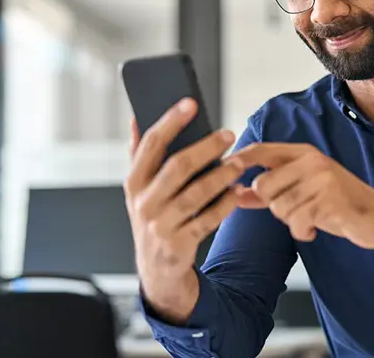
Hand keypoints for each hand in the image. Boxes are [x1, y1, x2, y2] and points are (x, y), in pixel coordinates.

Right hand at [123, 98, 244, 320]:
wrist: (156, 270)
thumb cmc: (154, 218)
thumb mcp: (140, 189)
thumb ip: (139, 155)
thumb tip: (136, 118)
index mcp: (134, 183)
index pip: (151, 145)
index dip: (171, 121)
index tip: (191, 103)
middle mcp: (143, 203)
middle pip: (177, 167)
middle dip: (205, 148)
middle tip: (228, 134)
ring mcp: (160, 225)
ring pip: (196, 193)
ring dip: (221, 176)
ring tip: (239, 163)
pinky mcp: (179, 244)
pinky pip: (208, 219)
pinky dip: (225, 204)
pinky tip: (238, 191)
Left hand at [229, 143, 373, 249]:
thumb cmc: (339, 204)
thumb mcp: (304, 191)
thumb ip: (270, 191)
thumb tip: (235, 194)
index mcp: (305, 153)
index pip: (262, 150)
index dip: (239, 160)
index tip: (223, 171)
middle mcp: (312, 162)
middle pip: (263, 184)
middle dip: (272, 205)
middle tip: (294, 210)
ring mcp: (322, 180)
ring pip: (278, 206)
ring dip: (290, 220)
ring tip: (310, 217)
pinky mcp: (329, 201)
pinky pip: (296, 222)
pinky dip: (303, 231)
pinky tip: (316, 228)